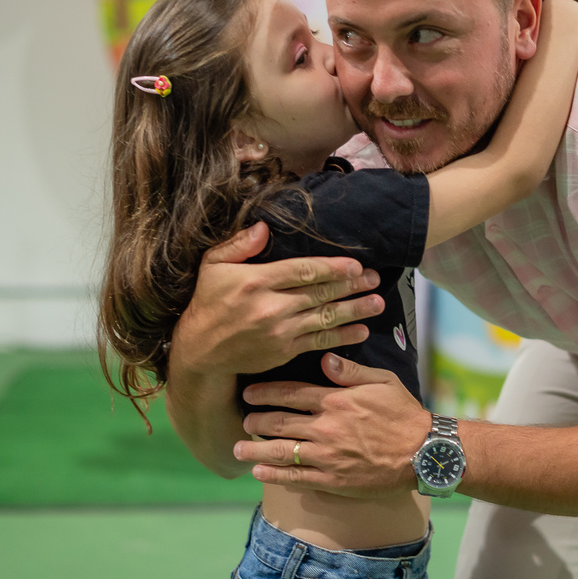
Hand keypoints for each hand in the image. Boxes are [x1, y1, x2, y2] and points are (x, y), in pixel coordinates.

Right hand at [169, 222, 384, 377]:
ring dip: (355, 310)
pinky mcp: (284, 351)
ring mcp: (280, 331)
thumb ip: (239, 245)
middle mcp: (271, 307)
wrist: (199, 350)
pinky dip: (342, 337)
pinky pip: (319, 342)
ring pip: (325, 318)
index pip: (302, 271)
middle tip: (375, 279)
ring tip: (378, 303)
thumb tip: (265, 227)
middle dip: (352, 286)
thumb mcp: (212, 265)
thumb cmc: (209, 302)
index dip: (332, 268)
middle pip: (320, 293)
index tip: (355, 265)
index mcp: (257, 282)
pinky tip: (361, 330)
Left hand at [233, 354, 431, 497]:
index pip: (291, 394)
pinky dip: (273, 474)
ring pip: (280, 451)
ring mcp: (326, 456)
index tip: (249, 393)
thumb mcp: (382, 382)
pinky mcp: (332, 480)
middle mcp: (325, 427)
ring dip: (255, 449)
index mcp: (336, 400)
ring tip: (238, 448)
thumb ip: (351, 370)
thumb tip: (324, 358)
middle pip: (279, 422)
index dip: (266, 393)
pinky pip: (296, 477)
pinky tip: (258, 471)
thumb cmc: (404, 414)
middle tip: (242, 420)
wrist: (423, 452)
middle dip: (255, 420)